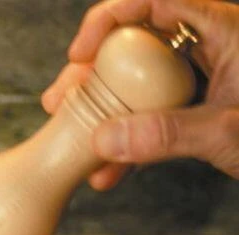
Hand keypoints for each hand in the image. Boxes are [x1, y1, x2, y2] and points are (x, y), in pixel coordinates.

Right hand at [42, 0, 238, 188]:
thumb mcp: (228, 131)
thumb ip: (169, 134)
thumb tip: (105, 141)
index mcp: (222, 29)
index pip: (153, 1)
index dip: (108, 20)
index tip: (80, 54)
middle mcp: (204, 48)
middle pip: (133, 47)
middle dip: (90, 77)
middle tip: (59, 103)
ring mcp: (197, 81)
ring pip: (136, 87)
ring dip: (102, 115)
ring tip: (72, 144)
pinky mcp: (194, 110)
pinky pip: (151, 119)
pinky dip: (128, 144)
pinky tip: (108, 171)